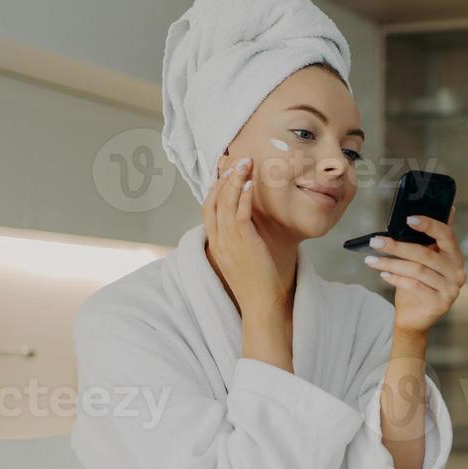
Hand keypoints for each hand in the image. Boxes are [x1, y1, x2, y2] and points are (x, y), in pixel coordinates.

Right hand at [202, 157, 290, 315]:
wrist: (259, 305)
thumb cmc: (256, 284)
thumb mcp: (241, 260)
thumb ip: (238, 242)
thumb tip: (246, 226)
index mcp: (216, 244)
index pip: (207, 209)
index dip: (215, 189)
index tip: (225, 175)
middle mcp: (218, 241)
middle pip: (212, 202)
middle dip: (222, 179)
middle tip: (235, 163)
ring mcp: (228, 242)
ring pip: (224, 204)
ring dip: (234, 181)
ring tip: (245, 164)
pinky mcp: (243, 243)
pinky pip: (239, 214)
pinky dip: (243, 196)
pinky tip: (250, 184)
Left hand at [366, 210, 466, 334]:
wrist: (414, 318)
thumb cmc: (418, 285)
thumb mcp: (423, 260)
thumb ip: (430, 239)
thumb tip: (443, 209)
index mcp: (456, 257)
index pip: (447, 235)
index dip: (428, 224)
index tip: (408, 219)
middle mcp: (457, 273)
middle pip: (426, 253)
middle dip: (397, 246)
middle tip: (376, 241)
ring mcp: (451, 290)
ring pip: (417, 270)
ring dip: (391, 263)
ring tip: (372, 260)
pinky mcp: (440, 304)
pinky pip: (414, 286)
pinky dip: (396, 278)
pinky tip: (383, 274)